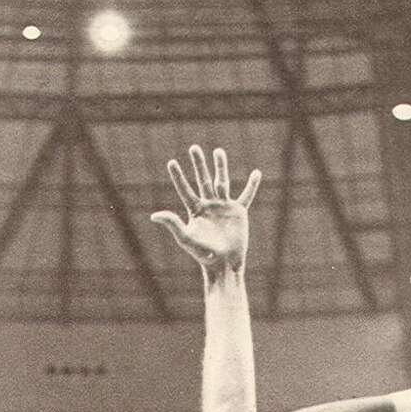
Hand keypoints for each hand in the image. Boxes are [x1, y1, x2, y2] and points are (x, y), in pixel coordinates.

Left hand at [151, 146, 260, 272]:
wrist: (223, 264)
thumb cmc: (203, 254)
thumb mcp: (186, 238)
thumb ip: (172, 224)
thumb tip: (154, 215)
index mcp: (195, 210)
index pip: (185, 189)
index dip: (178, 176)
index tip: (171, 162)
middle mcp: (209, 205)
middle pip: (203, 179)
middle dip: (199, 164)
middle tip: (194, 147)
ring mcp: (224, 207)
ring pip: (222, 181)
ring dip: (220, 166)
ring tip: (218, 151)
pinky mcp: (238, 212)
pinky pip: (246, 195)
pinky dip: (252, 185)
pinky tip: (256, 173)